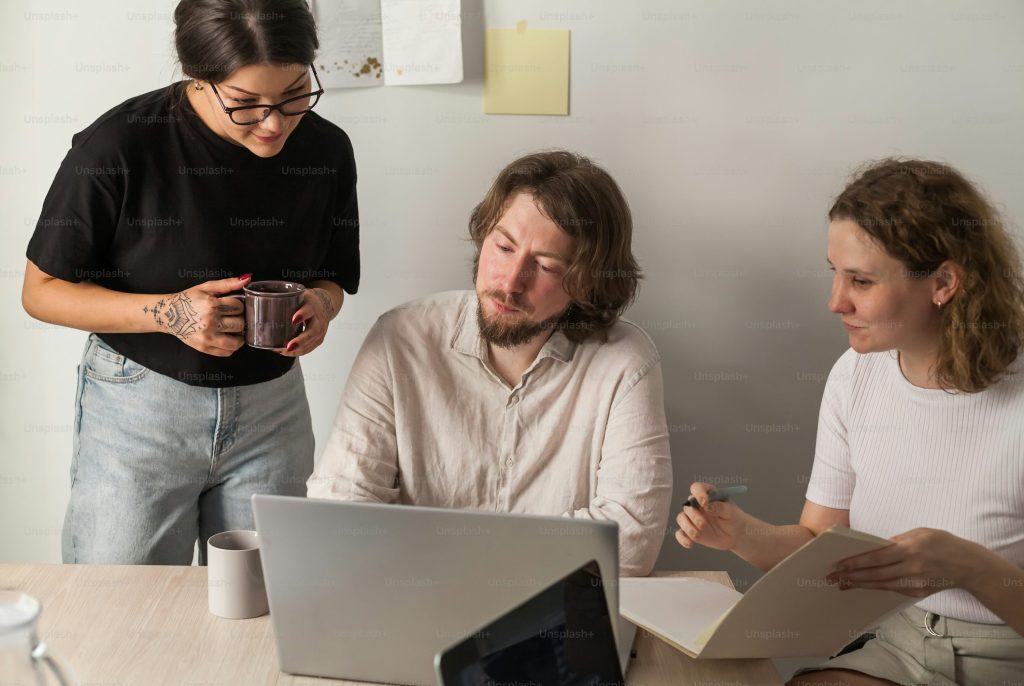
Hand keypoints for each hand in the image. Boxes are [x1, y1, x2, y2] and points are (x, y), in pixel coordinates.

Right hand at [146, 274, 248, 356]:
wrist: (168, 314)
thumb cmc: (187, 300)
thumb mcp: (206, 287)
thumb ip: (227, 284)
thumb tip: (246, 279)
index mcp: (210, 305)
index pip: (238, 307)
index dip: (238, 306)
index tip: (234, 307)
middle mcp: (209, 322)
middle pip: (239, 324)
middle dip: (239, 320)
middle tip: (234, 318)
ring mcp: (207, 336)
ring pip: (235, 342)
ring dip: (239, 337)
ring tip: (234, 330)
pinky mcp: (204, 347)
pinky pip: (226, 352)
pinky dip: (231, 347)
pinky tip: (228, 339)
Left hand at [277, 287, 335, 356]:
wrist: (323, 305)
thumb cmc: (306, 301)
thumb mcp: (298, 296)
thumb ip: (284, 300)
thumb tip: (258, 302)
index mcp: (313, 306)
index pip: (309, 310)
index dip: (302, 315)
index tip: (293, 320)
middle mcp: (319, 319)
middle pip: (312, 332)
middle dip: (300, 341)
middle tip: (288, 346)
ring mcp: (321, 331)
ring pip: (311, 343)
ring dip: (297, 349)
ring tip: (282, 351)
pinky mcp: (319, 339)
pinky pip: (309, 348)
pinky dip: (298, 352)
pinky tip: (287, 352)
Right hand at [675, 481, 742, 550]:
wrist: (736, 534)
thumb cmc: (733, 518)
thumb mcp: (731, 511)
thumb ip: (720, 507)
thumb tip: (708, 506)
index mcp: (707, 495)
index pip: (697, 488)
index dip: (698, 493)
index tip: (704, 502)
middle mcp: (697, 505)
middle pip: (687, 506)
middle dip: (693, 515)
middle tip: (703, 524)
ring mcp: (692, 519)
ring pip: (681, 519)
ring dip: (687, 527)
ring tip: (698, 534)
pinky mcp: (690, 531)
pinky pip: (681, 534)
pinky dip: (682, 539)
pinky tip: (690, 544)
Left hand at [827, 528, 985, 597]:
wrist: (968, 565)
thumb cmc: (942, 543)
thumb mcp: (919, 533)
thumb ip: (896, 541)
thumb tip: (874, 548)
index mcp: (910, 549)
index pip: (876, 557)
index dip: (856, 562)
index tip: (839, 564)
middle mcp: (911, 568)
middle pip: (875, 574)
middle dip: (852, 576)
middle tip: (832, 577)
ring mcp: (915, 583)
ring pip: (881, 585)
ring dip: (860, 585)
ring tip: (843, 583)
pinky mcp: (918, 593)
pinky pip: (893, 589)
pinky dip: (876, 588)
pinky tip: (863, 586)